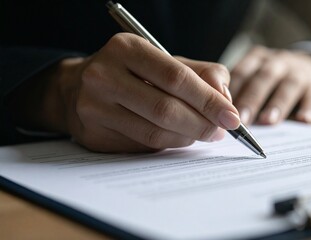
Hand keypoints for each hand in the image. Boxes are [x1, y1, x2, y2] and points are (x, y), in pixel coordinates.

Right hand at [13, 33, 239, 151]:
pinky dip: (168, 144)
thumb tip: (225, 97)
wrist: (77, 87)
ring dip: (188, 137)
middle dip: (202, 124)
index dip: (208, 100)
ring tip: (204, 134)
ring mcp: (94, 107)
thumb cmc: (132, 72)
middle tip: (222, 131)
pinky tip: (179, 137)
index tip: (232, 116)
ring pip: (154, 133)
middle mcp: (104, 76)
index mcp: (126, 49)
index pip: (176, 77)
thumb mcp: (165, 61)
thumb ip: (201, 73)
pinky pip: (142, 146)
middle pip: (165, 109)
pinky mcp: (93, 134)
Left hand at [229, 45, 310, 124]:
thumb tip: (221, 120)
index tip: (223, 110)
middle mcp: (277, 62)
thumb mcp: (256, 76)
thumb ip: (241, 92)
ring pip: (288, 85)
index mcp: (257, 59)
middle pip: (263, 78)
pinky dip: (310, 108)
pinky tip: (304, 121)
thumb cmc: (273, 79)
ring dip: (277, 104)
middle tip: (242, 120)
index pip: (242, 72)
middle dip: (252, 99)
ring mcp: (299, 72)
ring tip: (268, 121)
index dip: (232, 91)